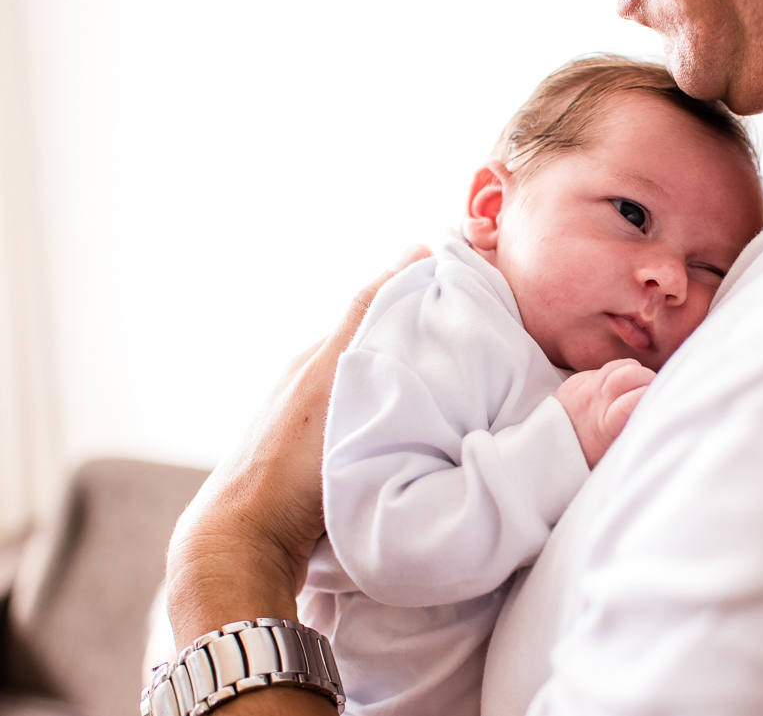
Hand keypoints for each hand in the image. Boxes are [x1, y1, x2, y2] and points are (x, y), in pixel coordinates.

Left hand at [164, 244, 431, 715]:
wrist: (248, 544)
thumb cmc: (292, 459)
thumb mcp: (338, 372)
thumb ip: (370, 312)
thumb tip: (416, 251)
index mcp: (318, 356)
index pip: (384, 314)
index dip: (430, 309)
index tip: (478, 314)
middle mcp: (314, 387)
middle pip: (386, 357)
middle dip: (428, 355)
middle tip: (481, 366)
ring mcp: (316, 433)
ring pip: (382, 399)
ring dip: (416, 399)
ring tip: (460, 409)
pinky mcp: (323, 472)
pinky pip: (375, 435)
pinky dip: (401, 432)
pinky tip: (423, 448)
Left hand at [555, 358, 655, 467]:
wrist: (546, 453)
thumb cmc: (588, 459)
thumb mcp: (614, 454)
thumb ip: (634, 432)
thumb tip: (662, 422)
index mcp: (605, 425)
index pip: (637, 397)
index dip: (655, 394)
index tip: (665, 401)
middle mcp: (594, 402)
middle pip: (629, 373)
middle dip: (649, 377)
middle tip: (656, 391)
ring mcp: (583, 388)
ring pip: (620, 365)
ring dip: (636, 372)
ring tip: (641, 388)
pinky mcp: (575, 380)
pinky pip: (605, 368)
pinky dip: (619, 374)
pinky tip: (621, 388)